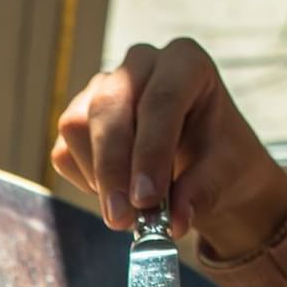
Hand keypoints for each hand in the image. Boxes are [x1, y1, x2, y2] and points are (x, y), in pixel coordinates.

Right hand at [51, 38, 286, 258]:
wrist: (203, 167)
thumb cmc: (218, 161)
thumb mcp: (223, 177)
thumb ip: (199, 194)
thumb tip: (173, 222)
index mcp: (185, 63)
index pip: (162, 98)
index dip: (150, 151)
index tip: (146, 199)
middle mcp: (140, 65)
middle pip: (109, 106)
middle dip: (113, 167)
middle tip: (122, 218)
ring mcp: (103, 88)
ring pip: (77, 126)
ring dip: (97, 177)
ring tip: (127, 211)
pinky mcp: (79, 118)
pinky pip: (64, 152)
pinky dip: (85, 182)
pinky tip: (115, 194)